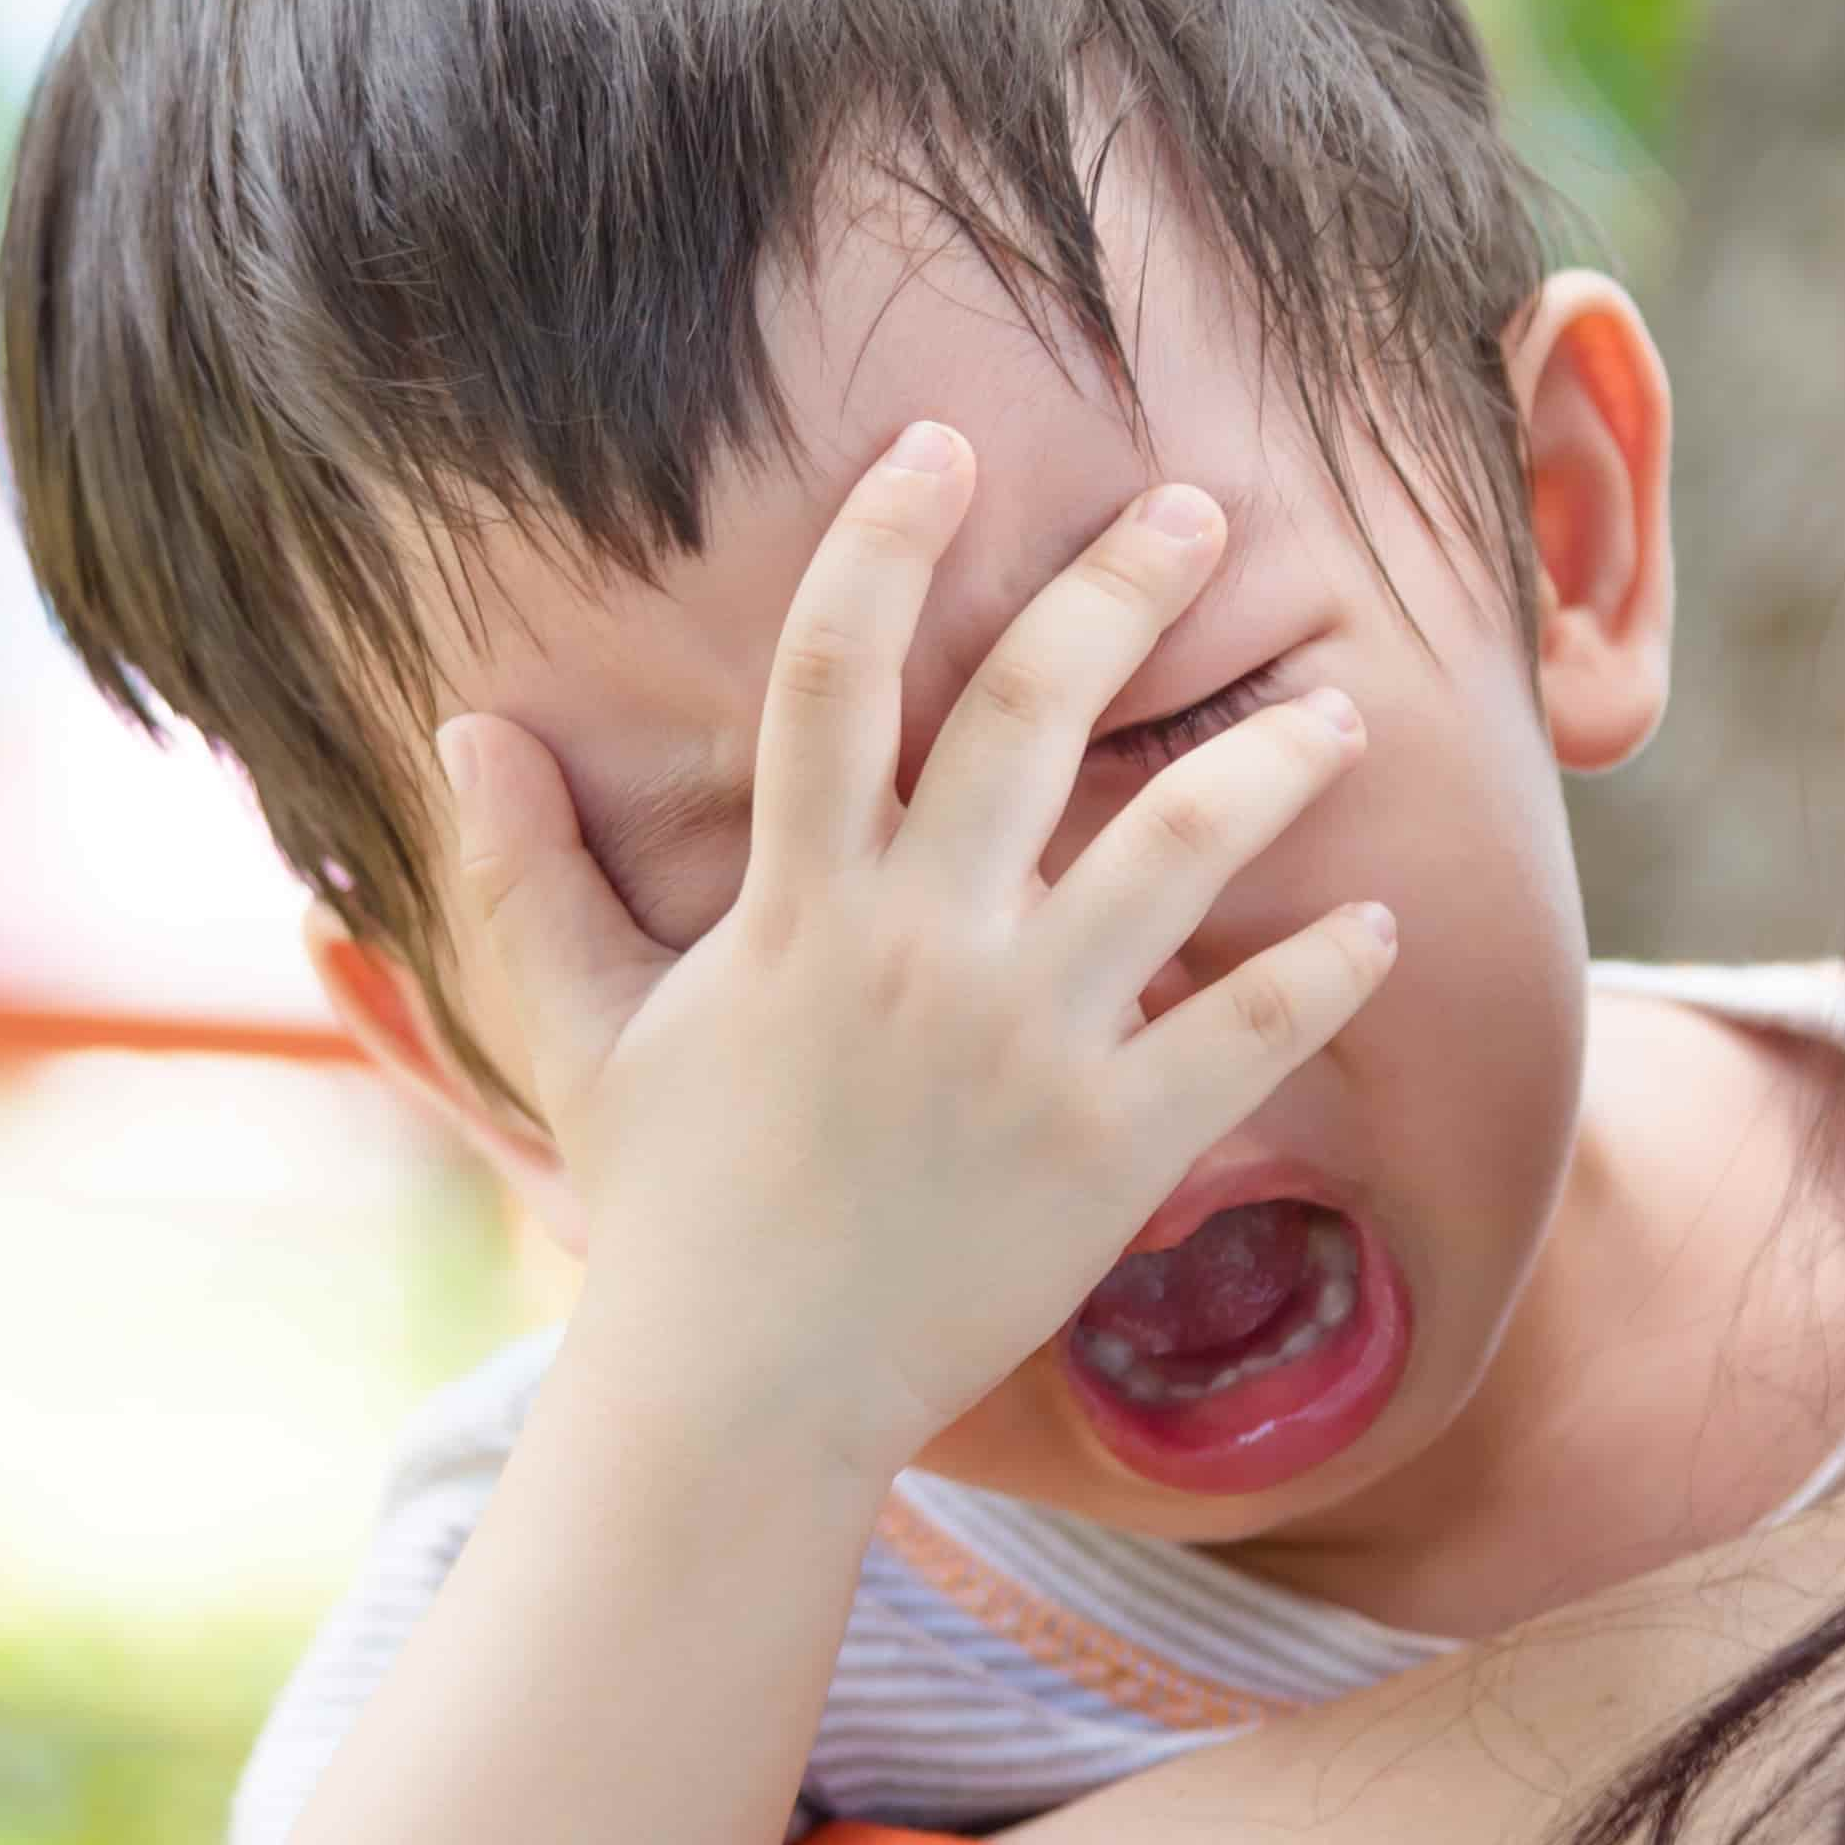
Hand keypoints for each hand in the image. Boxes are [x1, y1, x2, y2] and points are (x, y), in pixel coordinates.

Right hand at [440, 420, 1395, 1489]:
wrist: (744, 1398)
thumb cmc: (667, 1208)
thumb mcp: (580, 1030)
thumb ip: (528, 871)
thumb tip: (465, 727)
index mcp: (797, 904)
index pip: (833, 673)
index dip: (887, 544)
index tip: (944, 446)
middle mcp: (920, 946)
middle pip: (1032, 714)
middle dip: (1121, 592)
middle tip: (1196, 514)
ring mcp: (1027, 1043)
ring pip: (1176, 851)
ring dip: (1270, 764)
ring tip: (1338, 711)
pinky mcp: (1110, 1146)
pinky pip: (1246, 1034)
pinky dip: (1323, 975)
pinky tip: (1379, 920)